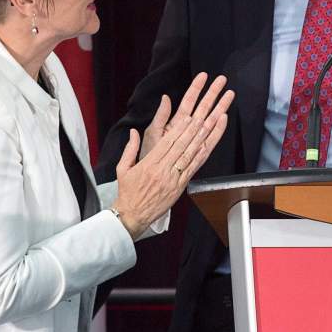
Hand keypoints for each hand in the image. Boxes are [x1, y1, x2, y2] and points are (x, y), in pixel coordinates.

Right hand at [111, 74, 234, 237]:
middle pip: (180, 146)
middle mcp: (162, 170)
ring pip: (188, 157)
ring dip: (199, 141)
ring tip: (208, 127)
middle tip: (204, 116)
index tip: (187, 118)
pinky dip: (199, 159)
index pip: (167, 143)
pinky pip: (191, 171)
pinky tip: (205, 148)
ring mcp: (172, 179)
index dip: (179, 129)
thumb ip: (130, 148)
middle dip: (193, 130)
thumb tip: (133, 132)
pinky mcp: (178, 188)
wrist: (132, 215)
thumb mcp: (123, 168)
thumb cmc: (128, 192)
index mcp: (148, 164)